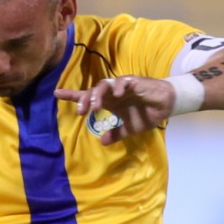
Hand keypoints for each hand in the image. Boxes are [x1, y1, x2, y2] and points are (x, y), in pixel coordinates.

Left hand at [55, 75, 175, 143]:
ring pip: (104, 84)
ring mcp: (122, 86)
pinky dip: (118, 86)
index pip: (87, 96)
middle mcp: (112, 92)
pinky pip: (123, 81)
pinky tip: (115, 94)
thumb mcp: (129, 128)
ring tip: (95, 105)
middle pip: (93, 90)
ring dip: (98, 94)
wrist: (166, 105)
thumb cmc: (146, 113)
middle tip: (80, 112)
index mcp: (109, 101)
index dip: (72, 95)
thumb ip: (116, 133)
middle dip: (84, 99)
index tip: (56, 94)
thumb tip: (102, 142)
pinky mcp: (134, 82)